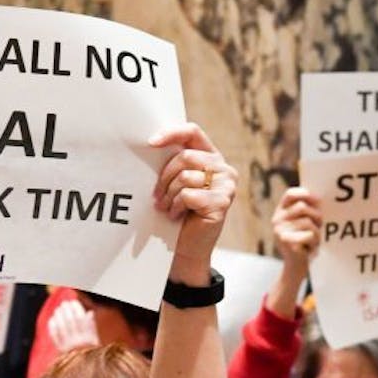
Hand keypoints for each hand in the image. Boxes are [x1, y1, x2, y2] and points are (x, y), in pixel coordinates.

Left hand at [47, 299, 99, 352]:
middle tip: (65, 303)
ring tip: (58, 309)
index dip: (76, 309)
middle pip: (71, 321)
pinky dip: (53, 326)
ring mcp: (68, 346)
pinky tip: (52, 319)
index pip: (82, 319)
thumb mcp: (96, 342)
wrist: (83, 373)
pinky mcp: (61, 350)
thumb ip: (92, 327)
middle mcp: (79, 342)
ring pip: (62, 326)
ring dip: (59, 316)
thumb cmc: (91, 355)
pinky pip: (55, 336)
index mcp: (90, 338)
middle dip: (67, 310)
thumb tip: (90, 313)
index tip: (73, 302)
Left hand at [151, 123, 237, 261]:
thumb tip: (150, 144)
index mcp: (212, 157)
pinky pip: (188, 195)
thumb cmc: (180, 211)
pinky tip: (176, 215)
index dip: (172, 133)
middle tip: (157, 196)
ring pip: (185, 176)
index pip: (193, 132)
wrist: (190, 245)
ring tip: (167, 207)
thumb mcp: (177, 183)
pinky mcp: (222, 202)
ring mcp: (226, 185)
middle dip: (164, 177)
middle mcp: (224, 168)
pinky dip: (176, 206)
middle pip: (185, 156)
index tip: (151, 142)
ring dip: (169, 195)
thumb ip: (174, 164)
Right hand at [271, 187, 321, 272]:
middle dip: (316, 216)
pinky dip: (314, 242)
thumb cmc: (304, 243)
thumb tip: (320, 198)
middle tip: (319, 227)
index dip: (305, 194)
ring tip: (314, 241)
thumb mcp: (303, 224)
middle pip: (302, 207)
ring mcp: (279, 230)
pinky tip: (310, 248)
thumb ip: (307, 210)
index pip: (290, 194)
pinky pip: (309, 235)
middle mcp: (277, 220)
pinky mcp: (286, 242)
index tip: (318, 201)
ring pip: (307, 222)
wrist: (295, 267)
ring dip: (317, 232)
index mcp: (280, 212)